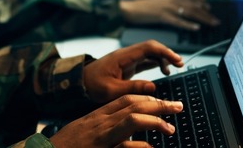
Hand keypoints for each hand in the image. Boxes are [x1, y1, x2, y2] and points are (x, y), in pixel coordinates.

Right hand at [49, 95, 182, 147]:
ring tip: (170, 126)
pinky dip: (139, 146)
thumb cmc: (64, 147)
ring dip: (154, 120)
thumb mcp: (87, 135)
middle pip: (132, 105)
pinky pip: (123, 146)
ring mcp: (99, 135)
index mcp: (96, 117)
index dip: (147, 99)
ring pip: (131, 119)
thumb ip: (106, 133)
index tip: (162, 101)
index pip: (125, 100)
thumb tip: (129, 136)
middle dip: (158, 103)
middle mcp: (98, 122)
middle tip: (177, 106)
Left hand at [82, 40, 182, 103]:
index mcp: (122, 57)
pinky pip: (145, 61)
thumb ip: (132, 88)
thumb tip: (153, 85)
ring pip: (149, 54)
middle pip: (151, 48)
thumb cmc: (91, 85)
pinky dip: (156, 63)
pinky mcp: (127, 67)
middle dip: (166, 54)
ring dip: (162, 58)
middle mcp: (126, 55)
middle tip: (180, 64)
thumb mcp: (110, 90)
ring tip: (173, 69)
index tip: (176, 60)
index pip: (148, 47)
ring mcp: (127, 60)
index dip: (164, 52)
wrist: (78, 83)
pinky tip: (163, 71)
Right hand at [123, 0, 219, 29]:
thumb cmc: (147, 7)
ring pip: (189, 12)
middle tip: (216, 21)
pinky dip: (188, 24)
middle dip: (207, 14)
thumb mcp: (163, 2)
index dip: (203, 3)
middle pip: (194, 5)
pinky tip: (195, 27)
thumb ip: (175, 4)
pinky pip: (178, 20)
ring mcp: (168, 7)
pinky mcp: (162, 16)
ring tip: (211, 24)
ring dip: (202, 19)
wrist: (132, 7)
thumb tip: (188, 10)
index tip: (210, 9)